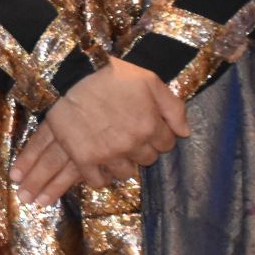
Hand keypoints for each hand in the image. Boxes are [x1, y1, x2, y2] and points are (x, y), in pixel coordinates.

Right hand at [10, 57, 188, 203]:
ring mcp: (108, 153)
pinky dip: (100, 177)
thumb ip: (173, 106)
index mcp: (149, 125)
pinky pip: (98, 181)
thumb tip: (185, 132)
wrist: (69, 73)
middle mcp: (132, 144)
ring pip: (125, 172)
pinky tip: (99, 166)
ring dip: (122, 162)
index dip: (158, 135)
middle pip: (147, 159)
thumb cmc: (111, 73)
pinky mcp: (85, 158)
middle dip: (141, 148)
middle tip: (128, 134)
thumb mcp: (149, 80)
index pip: (166, 144)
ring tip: (113, 148)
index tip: (147, 127)